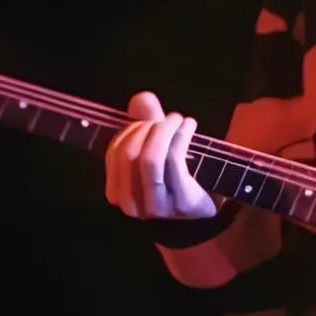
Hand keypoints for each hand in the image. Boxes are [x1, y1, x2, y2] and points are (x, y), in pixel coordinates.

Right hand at [104, 89, 216, 223]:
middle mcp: (132, 204)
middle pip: (130, 154)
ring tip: (179, 119)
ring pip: (150, 158)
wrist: (200, 216)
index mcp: (117, 193)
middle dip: (148, 127)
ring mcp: (157, 206)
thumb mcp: (154, 151)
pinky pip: (174, 161)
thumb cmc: (173, 181)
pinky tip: (189, 126)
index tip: (150, 120)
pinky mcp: (181, 203)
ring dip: (164, 130)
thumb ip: (144, 124)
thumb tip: (141, 99)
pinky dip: (181, 136)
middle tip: (169, 118)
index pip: (115, 152)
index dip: (130, 130)